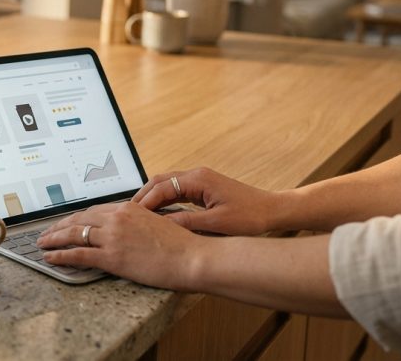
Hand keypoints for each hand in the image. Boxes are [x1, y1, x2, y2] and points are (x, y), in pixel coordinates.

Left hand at [36, 202, 205, 290]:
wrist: (193, 257)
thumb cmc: (182, 245)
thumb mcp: (156, 224)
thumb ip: (137, 223)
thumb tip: (127, 229)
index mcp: (127, 208)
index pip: (92, 211)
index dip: (75, 218)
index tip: (65, 222)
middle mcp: (116, 219)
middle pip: (78, 219)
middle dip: (58, 226)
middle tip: (45, 232)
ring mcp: (112, 237)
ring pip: (73, 234)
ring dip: (53, 239)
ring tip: (41, 244)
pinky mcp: (111, 256)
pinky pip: (77, 254)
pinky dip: (60, 255)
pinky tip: (50, 257)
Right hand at [133, 167, 280, 235]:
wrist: (273, 210)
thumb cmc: (250, 217)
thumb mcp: (217, 224)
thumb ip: (186, 222)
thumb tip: (161, 225)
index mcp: (198, 179)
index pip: (161, 187)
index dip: (145, 202)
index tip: (132, 216)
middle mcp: (196, 175)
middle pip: (159, 181)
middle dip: (142, 196)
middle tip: (128, 214)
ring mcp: (199, 179)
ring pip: (166, 184)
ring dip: (152, 197)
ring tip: (138, 215)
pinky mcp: (203, 187)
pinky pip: (176, 190)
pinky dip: (163, 199)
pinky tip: (158, 213)